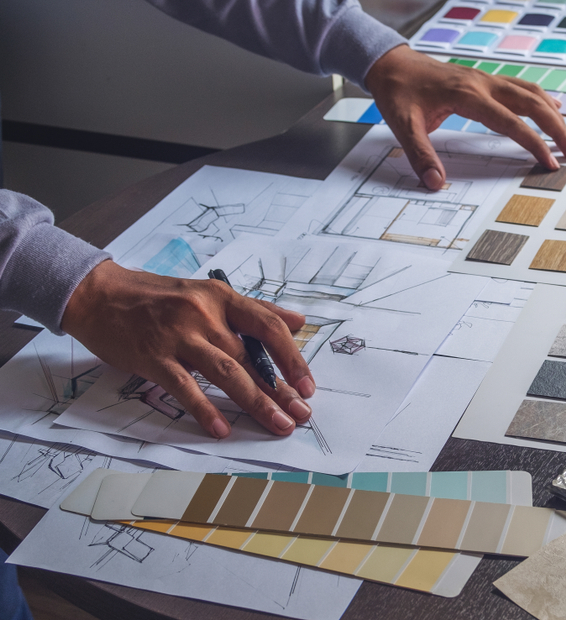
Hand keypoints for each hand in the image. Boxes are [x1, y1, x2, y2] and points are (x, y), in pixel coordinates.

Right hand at [62, 260, 315, 438]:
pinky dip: (205, 410)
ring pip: (227, 373)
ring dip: (256, 403)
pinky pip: (185, 388)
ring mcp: (179, 336)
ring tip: (277, 424)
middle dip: (280, 390)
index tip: (307, 383)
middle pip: (251, 357)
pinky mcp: (153, 357)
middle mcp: (204, 316)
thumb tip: (298, 320)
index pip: (268, 326)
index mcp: (222, 299)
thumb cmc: (157, 297)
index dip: (292, 356)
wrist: (99, 294)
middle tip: (301, 414)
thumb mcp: (208, 293)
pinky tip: (222, 429)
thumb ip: (254, 309)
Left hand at [365, 45, 565, 190]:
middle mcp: (483, 83)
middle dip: (556, 128)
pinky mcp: (484, 80)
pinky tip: (551, 107)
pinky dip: (540, 99)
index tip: (550, 162)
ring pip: (531, 92)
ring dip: (552, 114)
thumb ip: (420, 156)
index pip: (511, 122)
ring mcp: (486, 79)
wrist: (391, 63)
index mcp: (468, 95)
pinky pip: (520, 87)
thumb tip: (435, 183)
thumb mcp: (403, 126)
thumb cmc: (398, 92)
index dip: (534, 143)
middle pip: (532, 103)